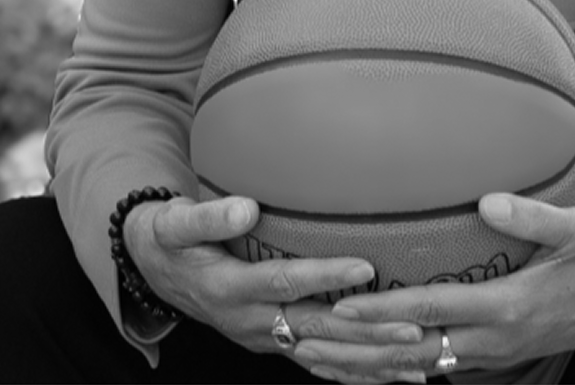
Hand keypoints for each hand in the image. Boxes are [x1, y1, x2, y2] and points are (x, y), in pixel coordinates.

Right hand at [124, 196, 427, 373]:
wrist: (158, 273)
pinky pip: (319, 365)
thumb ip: (209, 217)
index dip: (323, 277)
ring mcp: (265, 338)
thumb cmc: (171, 240)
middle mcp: (251, 320)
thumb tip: (245, 208)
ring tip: (416, 353)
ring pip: (323, 355)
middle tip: (411, 324)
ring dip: (370, 358)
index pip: (284, 282)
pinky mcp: (275, 344)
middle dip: (365, 329)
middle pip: (315, 328)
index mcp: (230, 288)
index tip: (365, 267)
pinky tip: (395, 375)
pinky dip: (357, 374)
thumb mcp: (176, 224)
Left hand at [290, 193, 574, 381]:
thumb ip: (535, 216)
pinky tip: (364, 363)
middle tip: (303, 339)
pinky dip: (394, 368)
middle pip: (410, 352)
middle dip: (355, 351)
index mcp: (506, 307)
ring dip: (364, 365)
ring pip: (416, 367)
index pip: (432, 311)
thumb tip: (488, 201)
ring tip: (315, 355)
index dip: (385, 310)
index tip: (343, 305)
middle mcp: (491, 339)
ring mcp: (488, 354)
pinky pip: (433, 366)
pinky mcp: (489, 355)